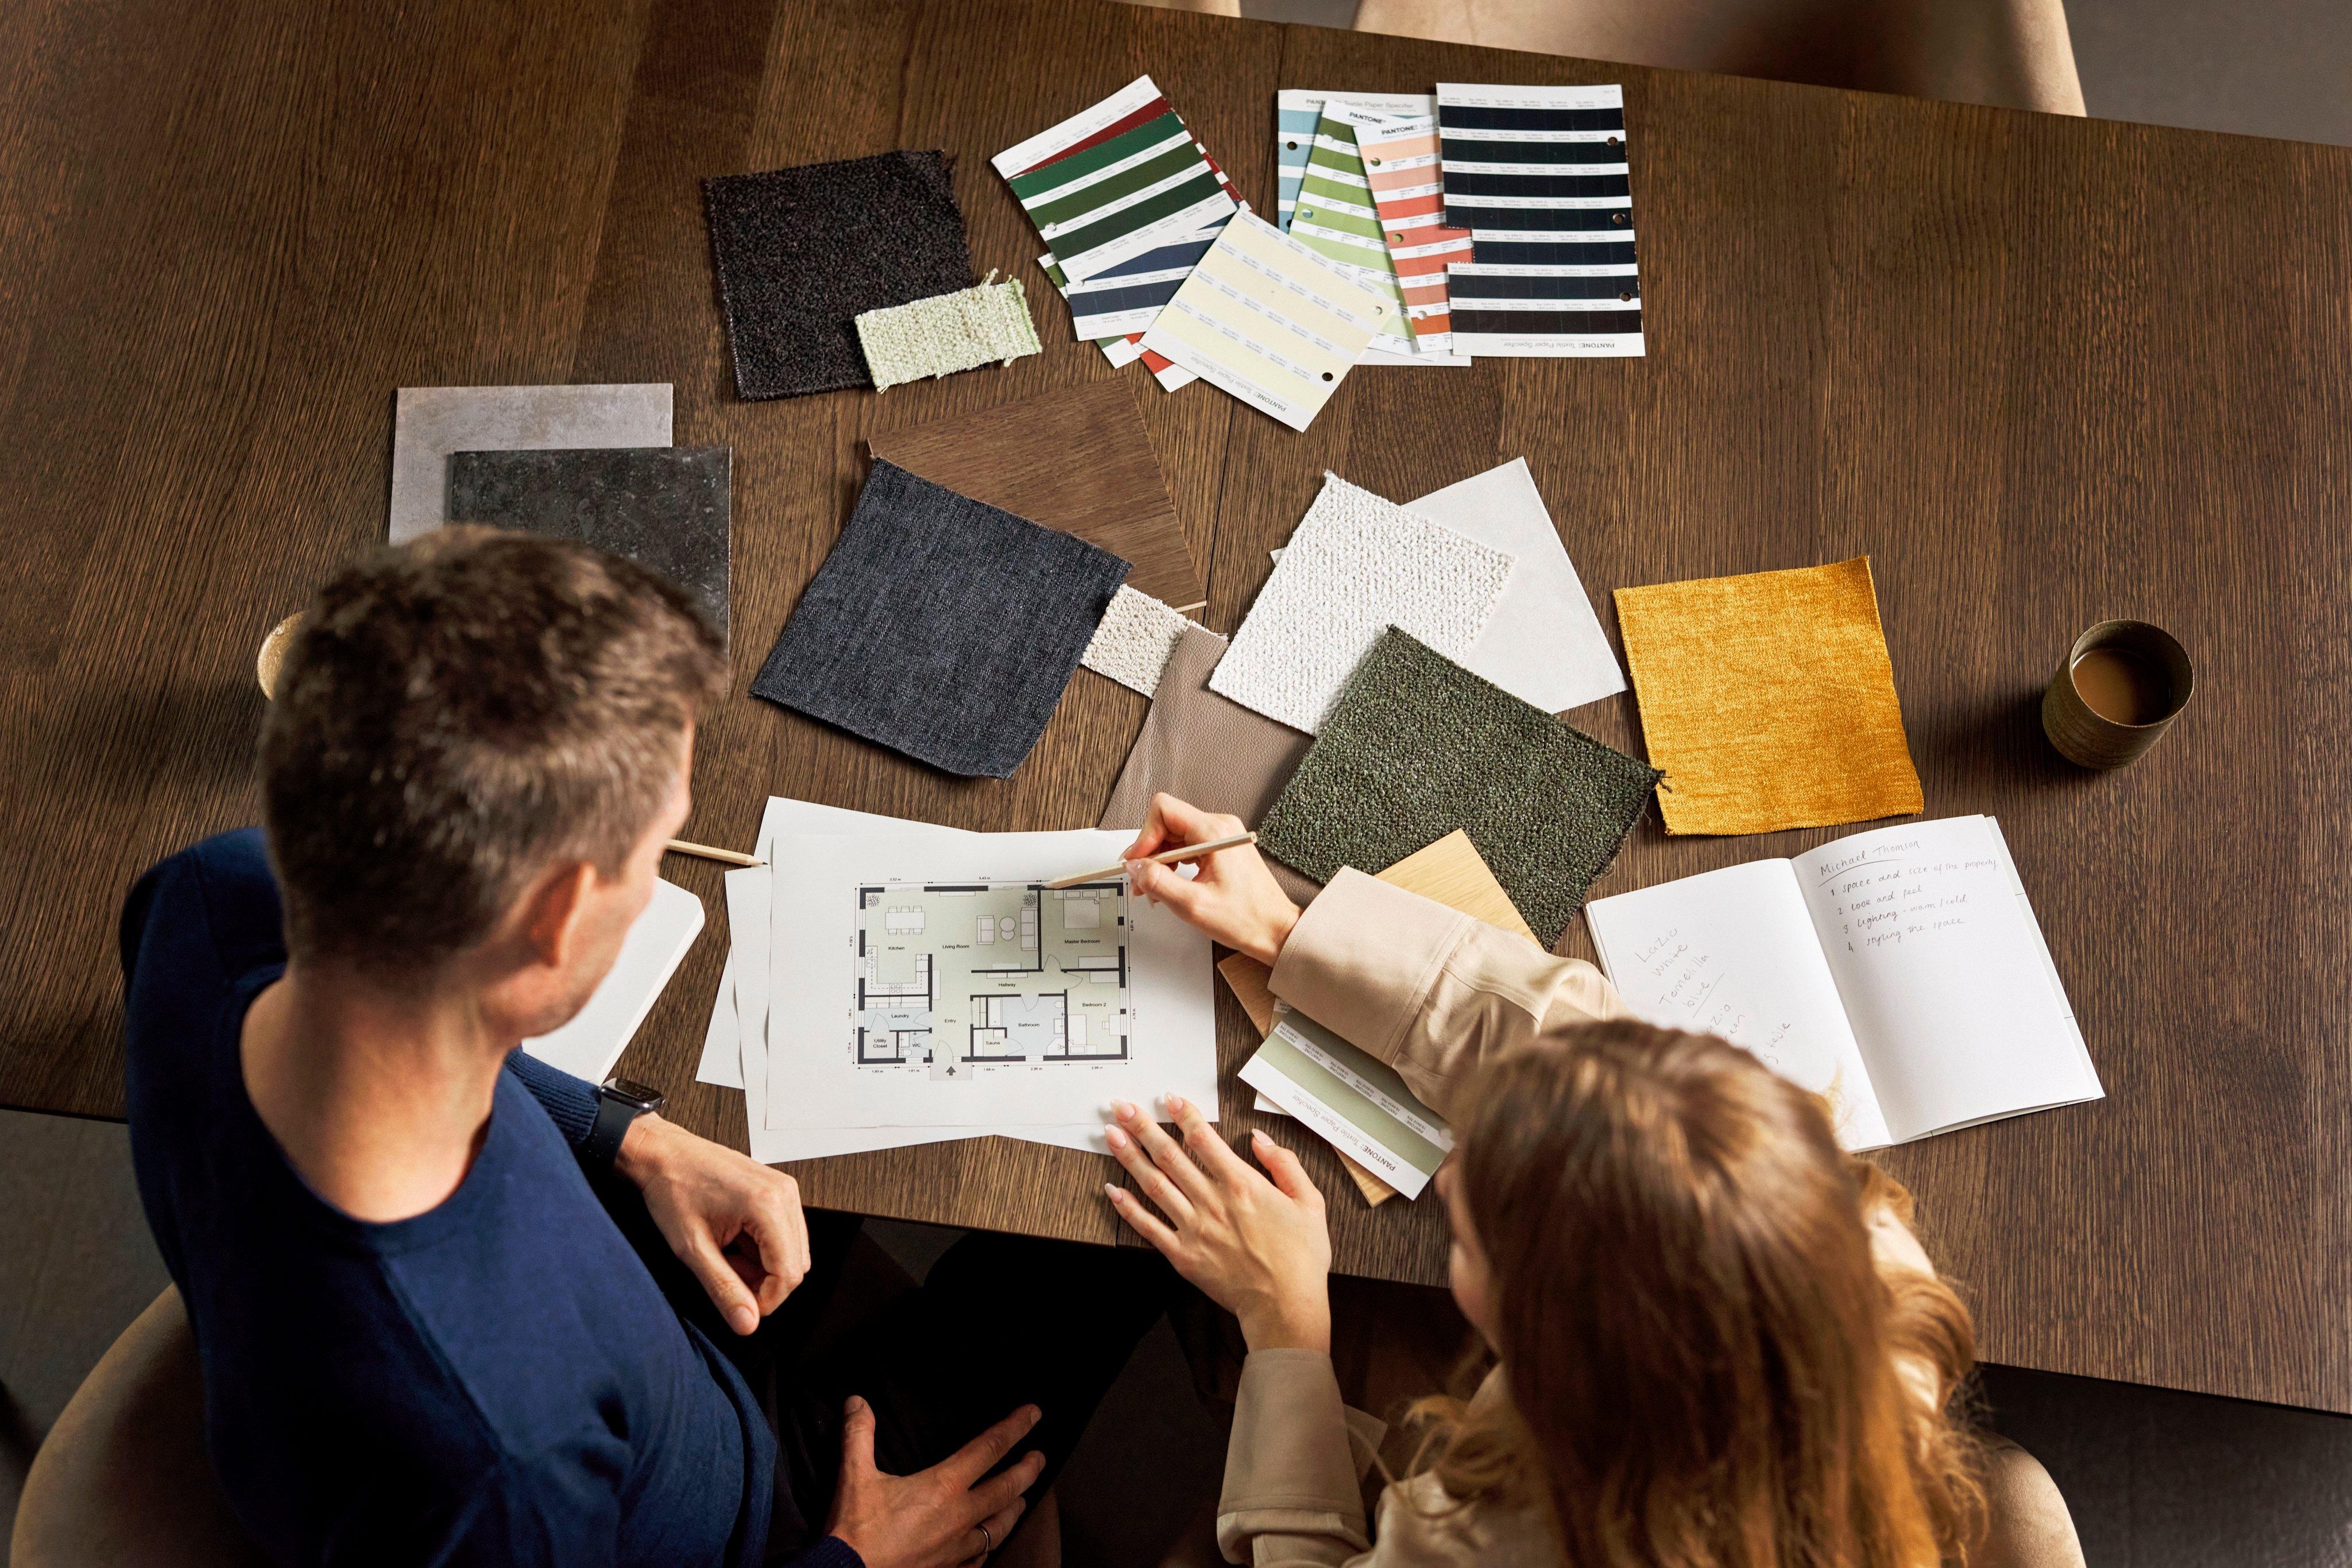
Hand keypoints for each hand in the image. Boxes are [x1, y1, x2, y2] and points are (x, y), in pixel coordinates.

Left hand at [618, 1114, 808, 1334]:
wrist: (662, 1154)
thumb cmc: (672, 1191)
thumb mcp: (692, 1249)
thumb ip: (723, 1289)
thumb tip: (747, 1324)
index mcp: (767, 1205)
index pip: (789, 1273)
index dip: (766, 1300)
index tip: (738, 1305)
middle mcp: (785, 1193)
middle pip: (797, 1264)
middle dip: (764, 1282)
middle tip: (725, 1274)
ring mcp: (784, 1189)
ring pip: (793, 1251)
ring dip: (762, 1266)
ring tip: (725, 1255)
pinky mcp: (778, 1189)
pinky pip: (785, 1234)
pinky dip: (762, 1249)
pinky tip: (733, 1242)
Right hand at [826, 1396, 1042, 1567]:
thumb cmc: (855, 1530)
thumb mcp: (854, 1477)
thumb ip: (859, 1435)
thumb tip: (856, 1401)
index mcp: (944, 1487)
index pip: (990, 1448)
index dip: (1015, 1428)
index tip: (1034, 1414)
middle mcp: (960, 1517)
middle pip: (1007, 1489)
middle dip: (1028, 1470)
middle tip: (1041, 1458)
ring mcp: (958, 1549)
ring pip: (1000, 1527)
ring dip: (1014, 1509)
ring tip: (1023, 1499)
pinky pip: (979, 1558)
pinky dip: (988, 1547)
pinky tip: (987, 1545)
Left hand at [1102, 1094, 1330, 1351]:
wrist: (1285, 1306)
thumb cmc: (1300, 1258)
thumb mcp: (1310, 1203)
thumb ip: (1285, 1165)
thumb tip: (1259, 1139)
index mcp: (1242, 1185)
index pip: (1204, 1138)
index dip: (1183, 1114)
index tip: (1168, 1098)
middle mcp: (1212, 1202)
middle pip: (1170, 1155)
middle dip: (1143, 1127)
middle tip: (1121, 1107)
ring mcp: (1194, 1228)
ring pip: (1154, 1184)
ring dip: (1130, 1157)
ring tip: (1111, 1135)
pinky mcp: (1183, 1255)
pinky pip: (1149, 1227)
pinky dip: (1128, 1208)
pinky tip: (1112, 1190)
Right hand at [1121, 795, 1300, 965]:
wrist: (1275, 930)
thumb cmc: (1247, 918)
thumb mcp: (1192, 905)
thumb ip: (1158, 882)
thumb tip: (1135, 867)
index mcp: (1215, 833)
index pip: (1164, 811)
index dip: (1144, 836)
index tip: (1136, 862)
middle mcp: (1221, 827)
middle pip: (1167, 822)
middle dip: (1149, 852)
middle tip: (1139, 880)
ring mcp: (1222, 836)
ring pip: (1175, 835)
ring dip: (1159, 860)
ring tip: (1153, 887)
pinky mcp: (1222, 848)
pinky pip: (1188, 845)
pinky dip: (1174, 863)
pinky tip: (1170, 883)